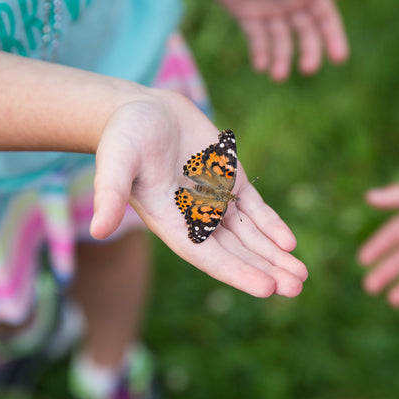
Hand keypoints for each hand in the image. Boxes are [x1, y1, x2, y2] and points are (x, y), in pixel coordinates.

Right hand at [90, 89, 307, 297]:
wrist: (142, 109)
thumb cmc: (124, 135)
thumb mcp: (116, 160)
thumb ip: (110, 193)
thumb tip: (98, 230)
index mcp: (171, 222)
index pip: (207, 255)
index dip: (237, 272)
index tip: (267, 288)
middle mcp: (195, 218)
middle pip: (235, 252)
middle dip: (265, 270)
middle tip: (296, 288)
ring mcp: (215, 201)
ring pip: (250, 235)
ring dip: (275, 255)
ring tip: (301, 275)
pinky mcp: (230, 181)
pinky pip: (256, 209)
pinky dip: (272, 225)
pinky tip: (290, 242)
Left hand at [193, 0, 356, 80]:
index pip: (326, 18)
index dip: (333, 37)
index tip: (339, 59)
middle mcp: (289, 0)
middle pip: (305, 33)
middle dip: (308, 52)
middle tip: (307, 70)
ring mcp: (268, 8)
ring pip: (280, 39)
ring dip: (280, 58)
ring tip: (277, 77)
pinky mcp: (247, 14)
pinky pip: (257, 38)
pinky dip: (260, 52)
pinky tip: (260, 67)